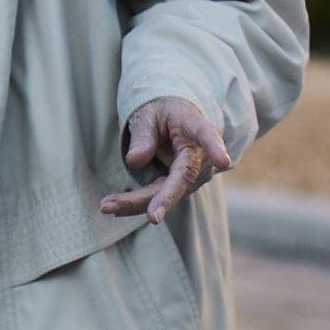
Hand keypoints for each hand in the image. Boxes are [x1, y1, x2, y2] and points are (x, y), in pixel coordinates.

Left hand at [98, 97, 233, 225]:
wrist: (174, 120)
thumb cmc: (163, 113)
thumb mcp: (148, 114)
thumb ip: (143, 135)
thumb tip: (135, 160)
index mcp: (195, 127)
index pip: (206, 135)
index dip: (214, 147)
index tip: (222, 160)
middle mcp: (200, 156)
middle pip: (182, 179)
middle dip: (163, 198)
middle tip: (151, 216)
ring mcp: (192, 175)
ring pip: (166, 193)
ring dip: (136, 203)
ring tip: (106, 205)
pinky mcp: (179, 186)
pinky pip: (156, 196)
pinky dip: (134, 202)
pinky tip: (112, 207)